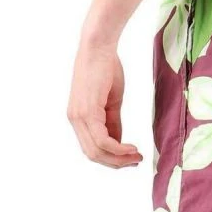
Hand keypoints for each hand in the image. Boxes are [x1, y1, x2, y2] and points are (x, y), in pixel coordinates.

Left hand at [67, 41, 142, 168]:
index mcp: (79, 119)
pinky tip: (131, 148)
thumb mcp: (111, 103)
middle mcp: (75, 120)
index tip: (131, 159)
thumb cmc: (106, 69)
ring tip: (137, 157)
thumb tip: (120, 144)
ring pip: (97, 151)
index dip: (112, 159)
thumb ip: (114, 124)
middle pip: (93, 155)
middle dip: (117, 163)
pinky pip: (103, 141)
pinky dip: (119, 149)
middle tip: (137, 161)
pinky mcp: (87, 112)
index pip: (92, 149)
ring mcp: (79, 117)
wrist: (99, 47)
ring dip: (119, 159)